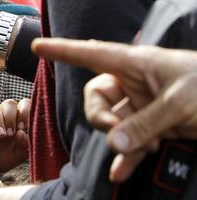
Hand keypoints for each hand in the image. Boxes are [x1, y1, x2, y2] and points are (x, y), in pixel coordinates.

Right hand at [0, 99, 30, 176]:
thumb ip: (25, 146)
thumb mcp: (18, 155)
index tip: (24, 127)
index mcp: (17, 120)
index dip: (26, 111)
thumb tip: (22, 133)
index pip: (24, 104)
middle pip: (9, 103)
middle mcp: (3, 115)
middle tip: (11, 134)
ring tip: (1, 136)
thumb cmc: (3, 157)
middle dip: (11, 117)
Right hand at [32, 38, 196, 181]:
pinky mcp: (154, 126)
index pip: (92, 53)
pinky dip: (126, 157)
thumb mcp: (181, 103)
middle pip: (97, 97)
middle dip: (102, 117)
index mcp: (137, 63)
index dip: (63, 50)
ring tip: (143, 150)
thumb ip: (147, 122)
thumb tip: (115, 143)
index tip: (37, 46)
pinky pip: (130, 141)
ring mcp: (143, 105)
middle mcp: (134, 82)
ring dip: (121, 140)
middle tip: (120, 133)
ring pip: (112, 123)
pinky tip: (120, 173)